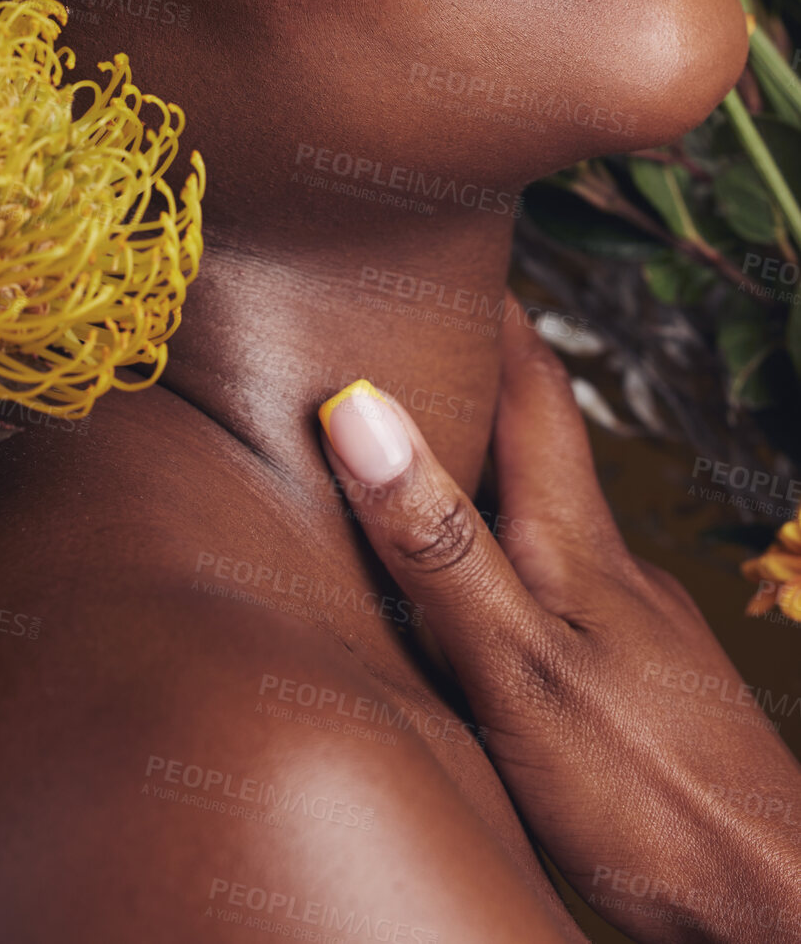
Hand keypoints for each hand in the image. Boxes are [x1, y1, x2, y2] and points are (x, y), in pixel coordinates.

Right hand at [317, 297, 800, 943]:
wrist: (768, 903)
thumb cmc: (644, 794)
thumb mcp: (516, 668)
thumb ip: (439, 545)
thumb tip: (362, 411)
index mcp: (575, 539)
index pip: (534, 383)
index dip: (491, 308)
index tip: (441, 244)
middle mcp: (607, 563)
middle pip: (540, 439)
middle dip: (476, 378)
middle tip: (402, 333)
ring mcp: (629, 622)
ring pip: (546, 516)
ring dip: (485, 472)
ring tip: (413, 463)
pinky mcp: (633, 681)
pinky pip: (556, 586)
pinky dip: (505, 558)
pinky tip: (476, 602)